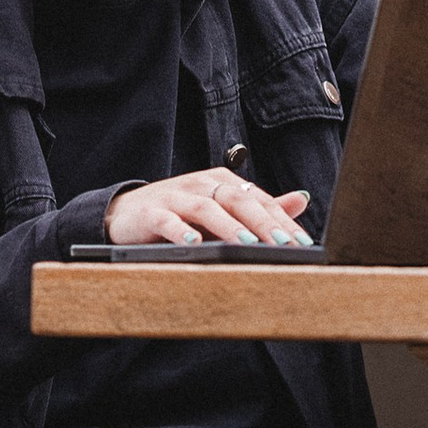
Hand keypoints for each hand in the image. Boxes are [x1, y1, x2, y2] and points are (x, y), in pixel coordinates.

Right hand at [105, 169, 311, 247]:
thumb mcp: (222, 212)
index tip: (303, 242)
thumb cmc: (180, 215)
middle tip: (283, 244)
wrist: (125, 214)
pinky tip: (194, 243)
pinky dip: (182, 231)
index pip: (259, 200)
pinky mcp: (151, 212)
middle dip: (263, 222)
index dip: (282, 220)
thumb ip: (260, 208)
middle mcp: (202, 184)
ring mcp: (176, 196)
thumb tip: (302, 200)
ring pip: (207, 208)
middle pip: (238, 200)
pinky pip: (168, 221)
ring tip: (247, 244)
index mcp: (223, 182)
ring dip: (229, 227)